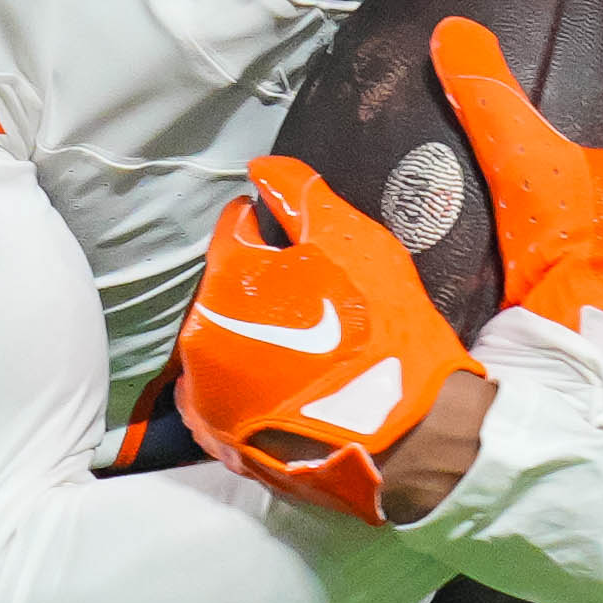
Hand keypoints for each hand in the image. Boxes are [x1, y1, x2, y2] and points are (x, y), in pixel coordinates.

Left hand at [175, 152, 475, 525]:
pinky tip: (284, 383)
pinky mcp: (215, 433)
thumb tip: (259, 167)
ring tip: (301, 345)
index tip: (295, 242)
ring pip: (218, 338)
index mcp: (228, 275)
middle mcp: (200, 330)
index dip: (266, 227)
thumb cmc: (382, 330)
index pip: (233, 228)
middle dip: (256, 285)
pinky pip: (216, 391)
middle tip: (307, 300)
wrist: (402, 435)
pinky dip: (241, 382)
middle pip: (221, 287)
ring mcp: (202, 388)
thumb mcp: (353, 241)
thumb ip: (300, 194)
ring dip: (247, 332)